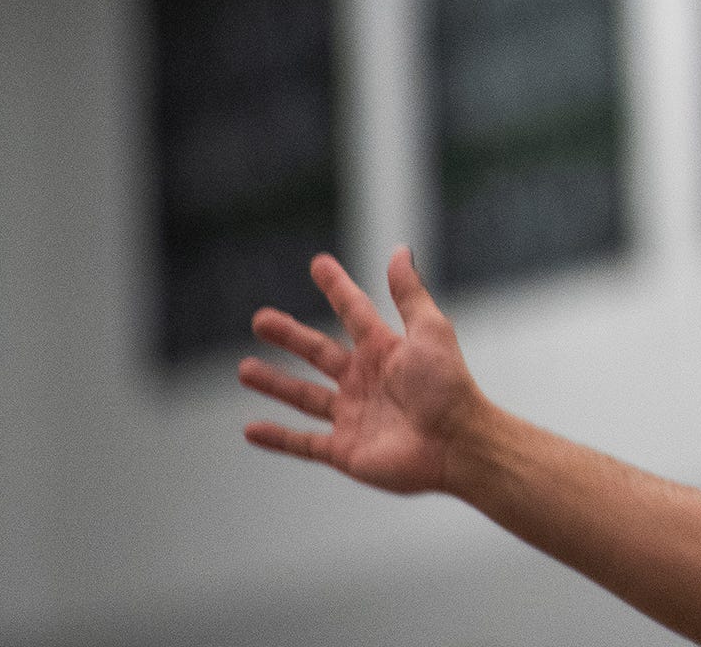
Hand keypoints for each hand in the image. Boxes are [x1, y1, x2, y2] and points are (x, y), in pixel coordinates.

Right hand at [239, 248, 483, 495]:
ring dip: (275, 383)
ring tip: (244, 369)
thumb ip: (409, 294)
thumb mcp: (429, 330)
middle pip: (319, 353)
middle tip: (260, 319)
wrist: (456, 444)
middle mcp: (366, 381)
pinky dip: (277, 439)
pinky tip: (250, 429)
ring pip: (305, 397)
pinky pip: (303, 444)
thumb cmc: (448, 385)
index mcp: (386, 350)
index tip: (319, 264)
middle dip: (290, 336)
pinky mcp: (344, 450)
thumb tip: (400, 250)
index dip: (337, 288)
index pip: (354, 312)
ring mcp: (353, 416)